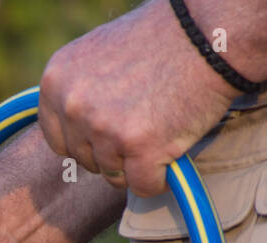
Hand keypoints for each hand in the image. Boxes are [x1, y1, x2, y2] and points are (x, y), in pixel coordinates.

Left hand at [38, 0, 239, 195]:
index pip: (59, 140)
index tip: (111, 132)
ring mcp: (104, 128)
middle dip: (114, 153)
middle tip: (145, 125)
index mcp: (56, 81)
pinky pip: (144, 186)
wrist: (210, 32)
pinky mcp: (139, 148)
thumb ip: (78, 93)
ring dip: (138, 164)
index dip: (87, 142)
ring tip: (162, 128)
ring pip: (114, 176)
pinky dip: (160, 178)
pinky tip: (173, 151)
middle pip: (86, 160)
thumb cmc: (161, 40)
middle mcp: (73, 105)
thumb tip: (72, 131)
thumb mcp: (98, 56)